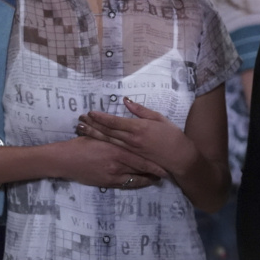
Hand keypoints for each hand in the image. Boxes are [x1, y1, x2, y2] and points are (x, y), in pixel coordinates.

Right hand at [55, 131, 168, 189]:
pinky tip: (141, 182)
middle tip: (166, 173)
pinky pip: (126, 184)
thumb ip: (116, 134)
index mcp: (117, 148)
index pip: (141, 157)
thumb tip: (127, 131)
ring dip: (147, 179)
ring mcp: (112, 174)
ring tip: (157, 178)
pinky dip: (136, 184)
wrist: (65, 159)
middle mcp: (117, 163)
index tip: (165, 164)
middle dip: (155, 172)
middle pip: (142, 169)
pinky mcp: (107, 182)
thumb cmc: (82, 143)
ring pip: (136, 179)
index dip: (154, 163)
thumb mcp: (101, 135)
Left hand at [78, 97, 194, 176]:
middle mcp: (132, 139)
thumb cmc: (172, 135)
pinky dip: (103, 144)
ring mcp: (131, 150)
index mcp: (139, 127)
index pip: (115, 122)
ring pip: (109, 141)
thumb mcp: (159, 118)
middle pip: (108, 132)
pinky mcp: (132, 157)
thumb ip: (141, 111)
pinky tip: (95, 142)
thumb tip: (126, 101)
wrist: (179, 157)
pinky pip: (115, 149)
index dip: (102, 117)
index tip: (90, 112)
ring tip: (82, 129)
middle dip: (93, 125)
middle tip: (80, 120)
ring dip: (94, 135)